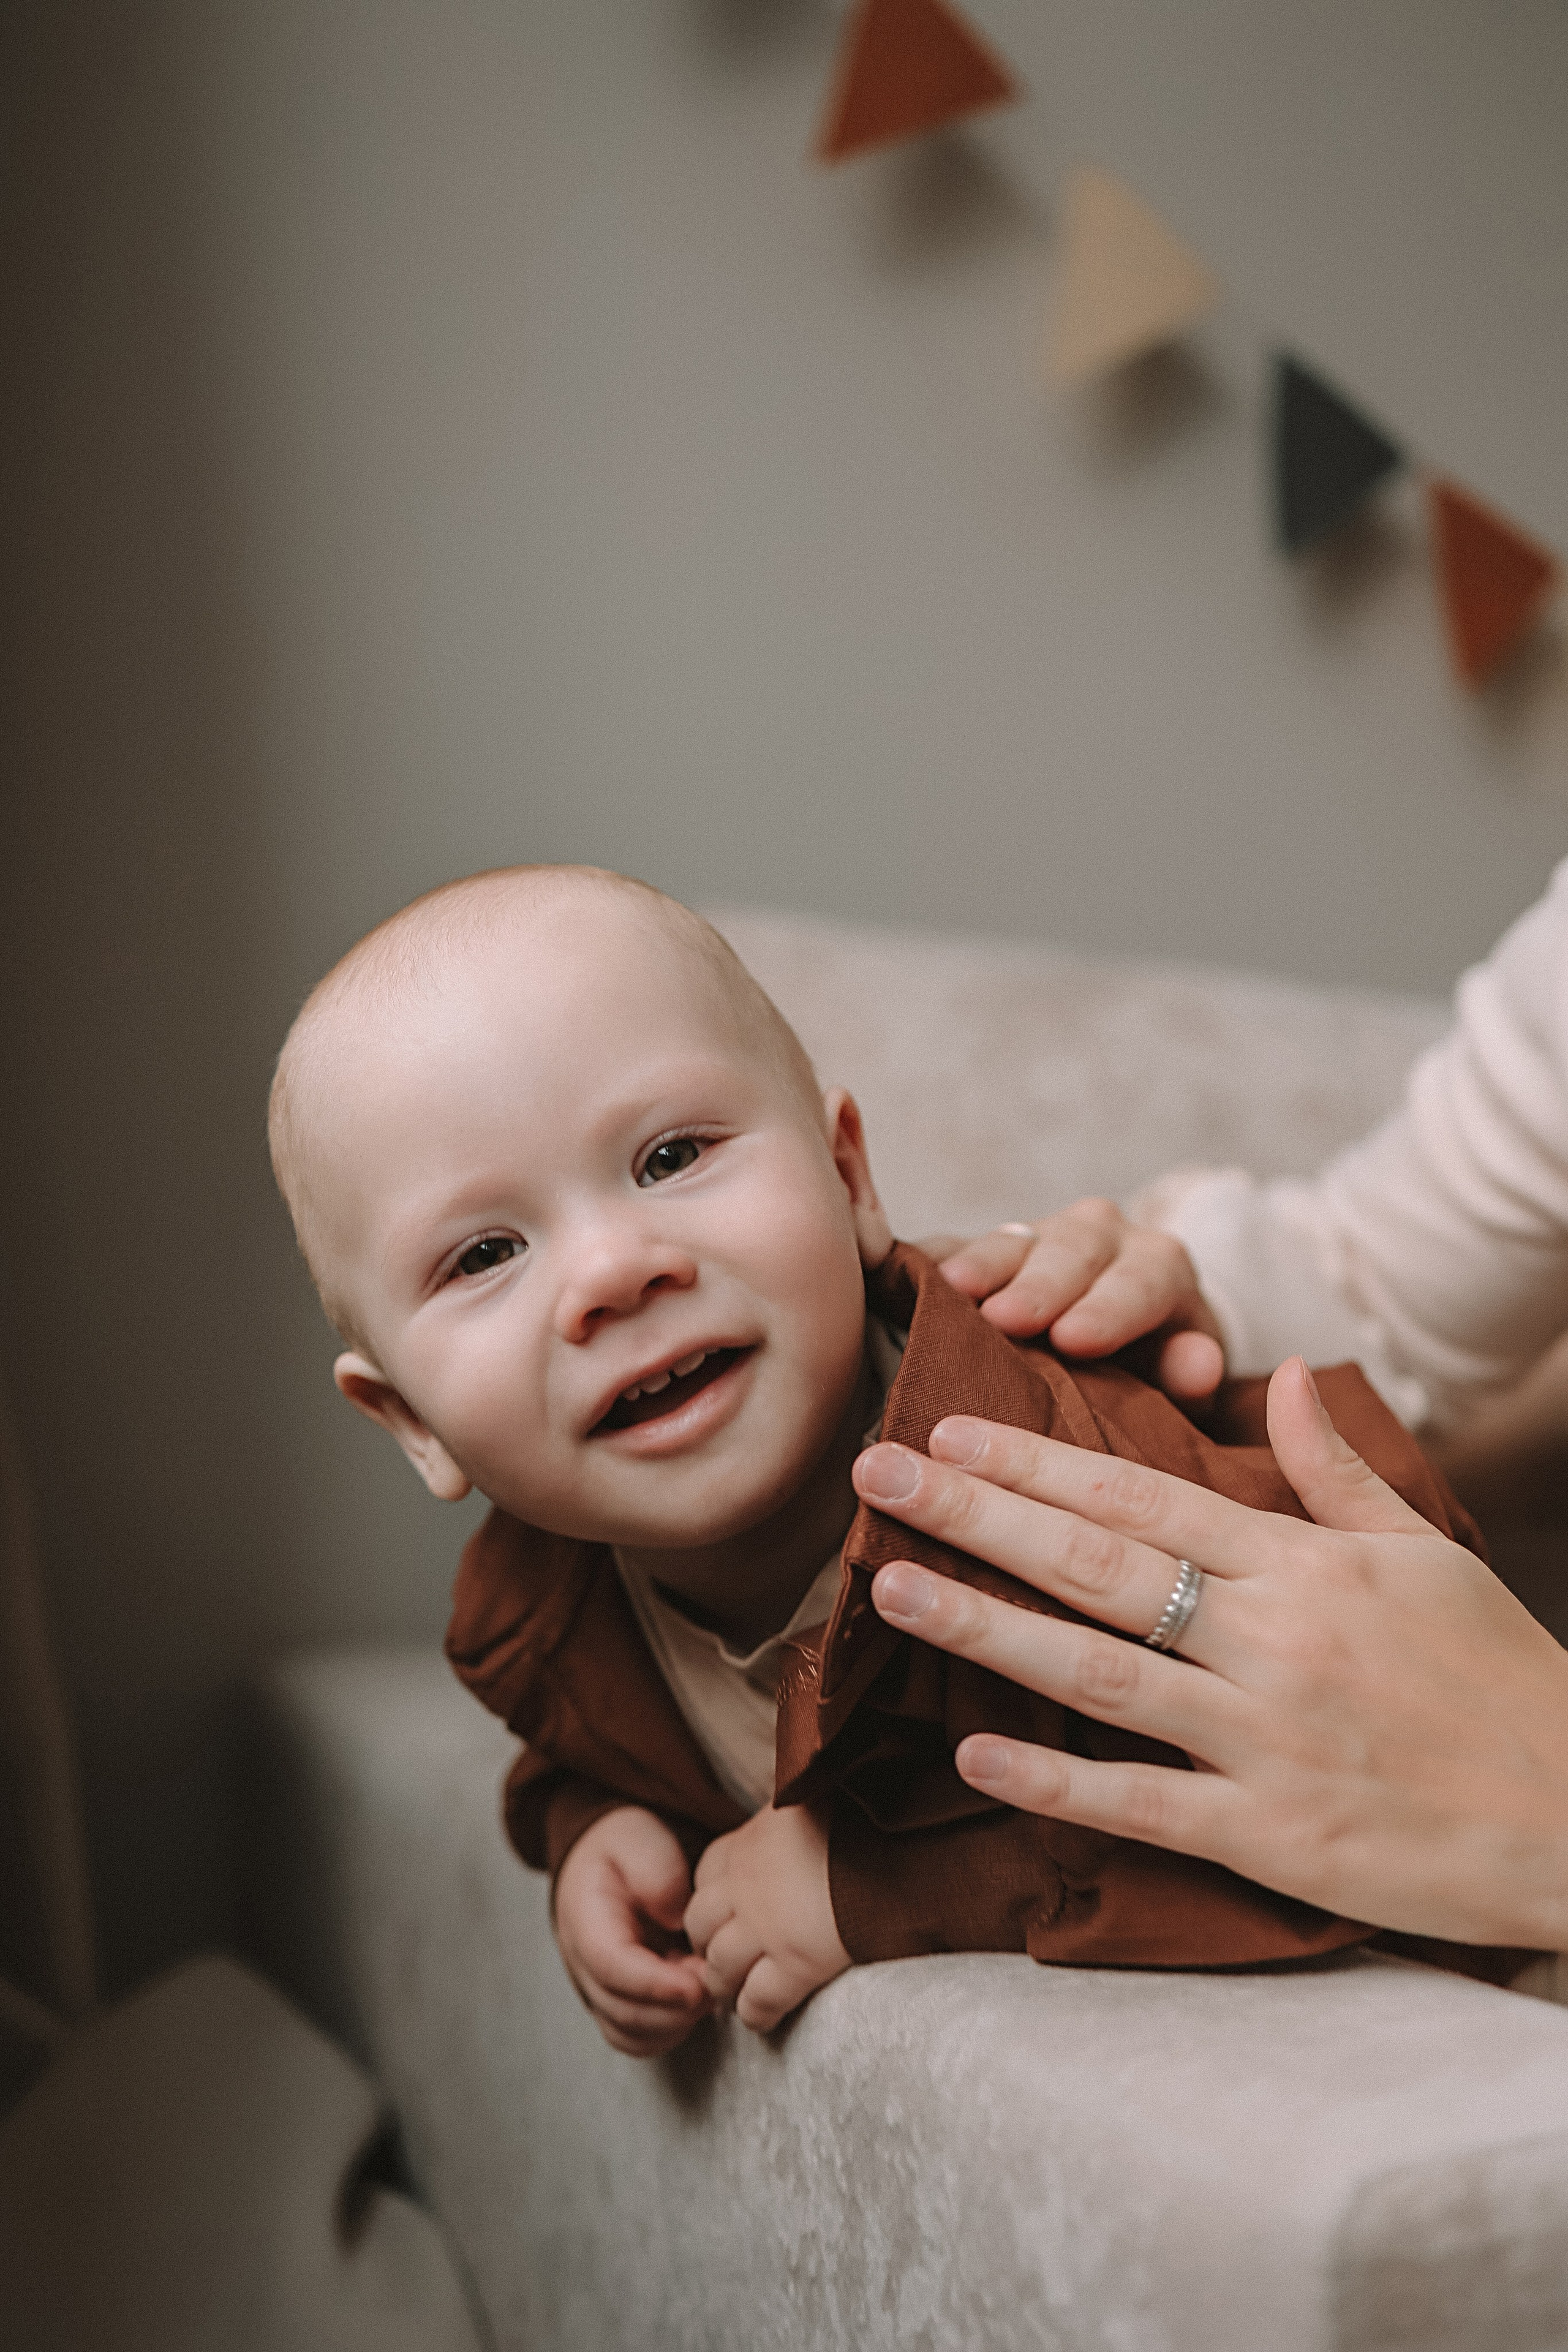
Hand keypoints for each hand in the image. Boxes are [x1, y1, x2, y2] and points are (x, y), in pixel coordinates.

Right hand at [553, 1806, 712, 2055]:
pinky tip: (693, 1998)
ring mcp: (597, 1987)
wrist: (610, 1856)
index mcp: (585, 1919)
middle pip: (621, 2010)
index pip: (611, 1966)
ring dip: (674, 2020)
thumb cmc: (627, 1847)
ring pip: (630, 2032)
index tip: (695, 1985)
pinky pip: (637, 2037)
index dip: (655, 1984)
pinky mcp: (616, 2001)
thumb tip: (677, 1919)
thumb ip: (659, 1874)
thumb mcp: (642, 1840)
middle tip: (712, 1978)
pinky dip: (668, 2029)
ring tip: (705, 1983)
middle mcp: (582, 1963)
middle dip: (673, 2005)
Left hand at [684, 1803, 849, 2032]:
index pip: (707, 1875)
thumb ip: (788, 1826)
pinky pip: (758, 2000)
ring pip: (720, 1969)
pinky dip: (756, 2014)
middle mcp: (746, 1885)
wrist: (897, 1837)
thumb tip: (791, 1830)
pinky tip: (765, 2018)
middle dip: (709, 1946)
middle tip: (727, 1961)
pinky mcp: (797, 1963)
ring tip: (740, 1995)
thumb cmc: (862, 1817)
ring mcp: (766, 1927)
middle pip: (702, 1926)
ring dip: (726, 1985)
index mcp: (750, 1842)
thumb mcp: (810, 1802)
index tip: (727, 1915)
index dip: (714, 1899)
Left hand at [853, 1359, 1567, 1950]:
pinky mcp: (1271, 1837)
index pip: (1141, 1497)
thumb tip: (1283, 1371)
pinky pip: (1142, 1804)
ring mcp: (1266, 1741)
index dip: (1035, 1463)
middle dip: (978, 1518)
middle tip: (879, 1480)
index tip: (949, 1431)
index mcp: (1303, 1566)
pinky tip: (974, 1755)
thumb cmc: (1497, 1675)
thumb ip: (1336, 1467)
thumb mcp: (1423, 1551)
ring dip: (987, 1631)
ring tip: (894, 1592)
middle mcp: (1273, 1642)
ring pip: (1099, 1675)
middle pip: (1097, 1567)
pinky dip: (1055, 1782)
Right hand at [928, 1202, 1223, 1401]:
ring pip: (1009, 1241)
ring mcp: (1033, 1236)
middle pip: (1072, 1250)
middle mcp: (1098, 1235)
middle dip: (1039, 1283)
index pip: (1141, 1278)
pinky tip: (896, 1275)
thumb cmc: (1149, 1364)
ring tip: (949, 1287)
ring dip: (980, 1263)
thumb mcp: (1179, 1373)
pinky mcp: (977, 1249)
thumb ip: (1188, 1370)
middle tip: (1006, 1316)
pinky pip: (947, 1246)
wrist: (1116, 1334)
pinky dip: (927, 1261)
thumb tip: (1199, 1368)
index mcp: (1156, 1264)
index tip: (1076, 1340)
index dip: (1110, 1308)